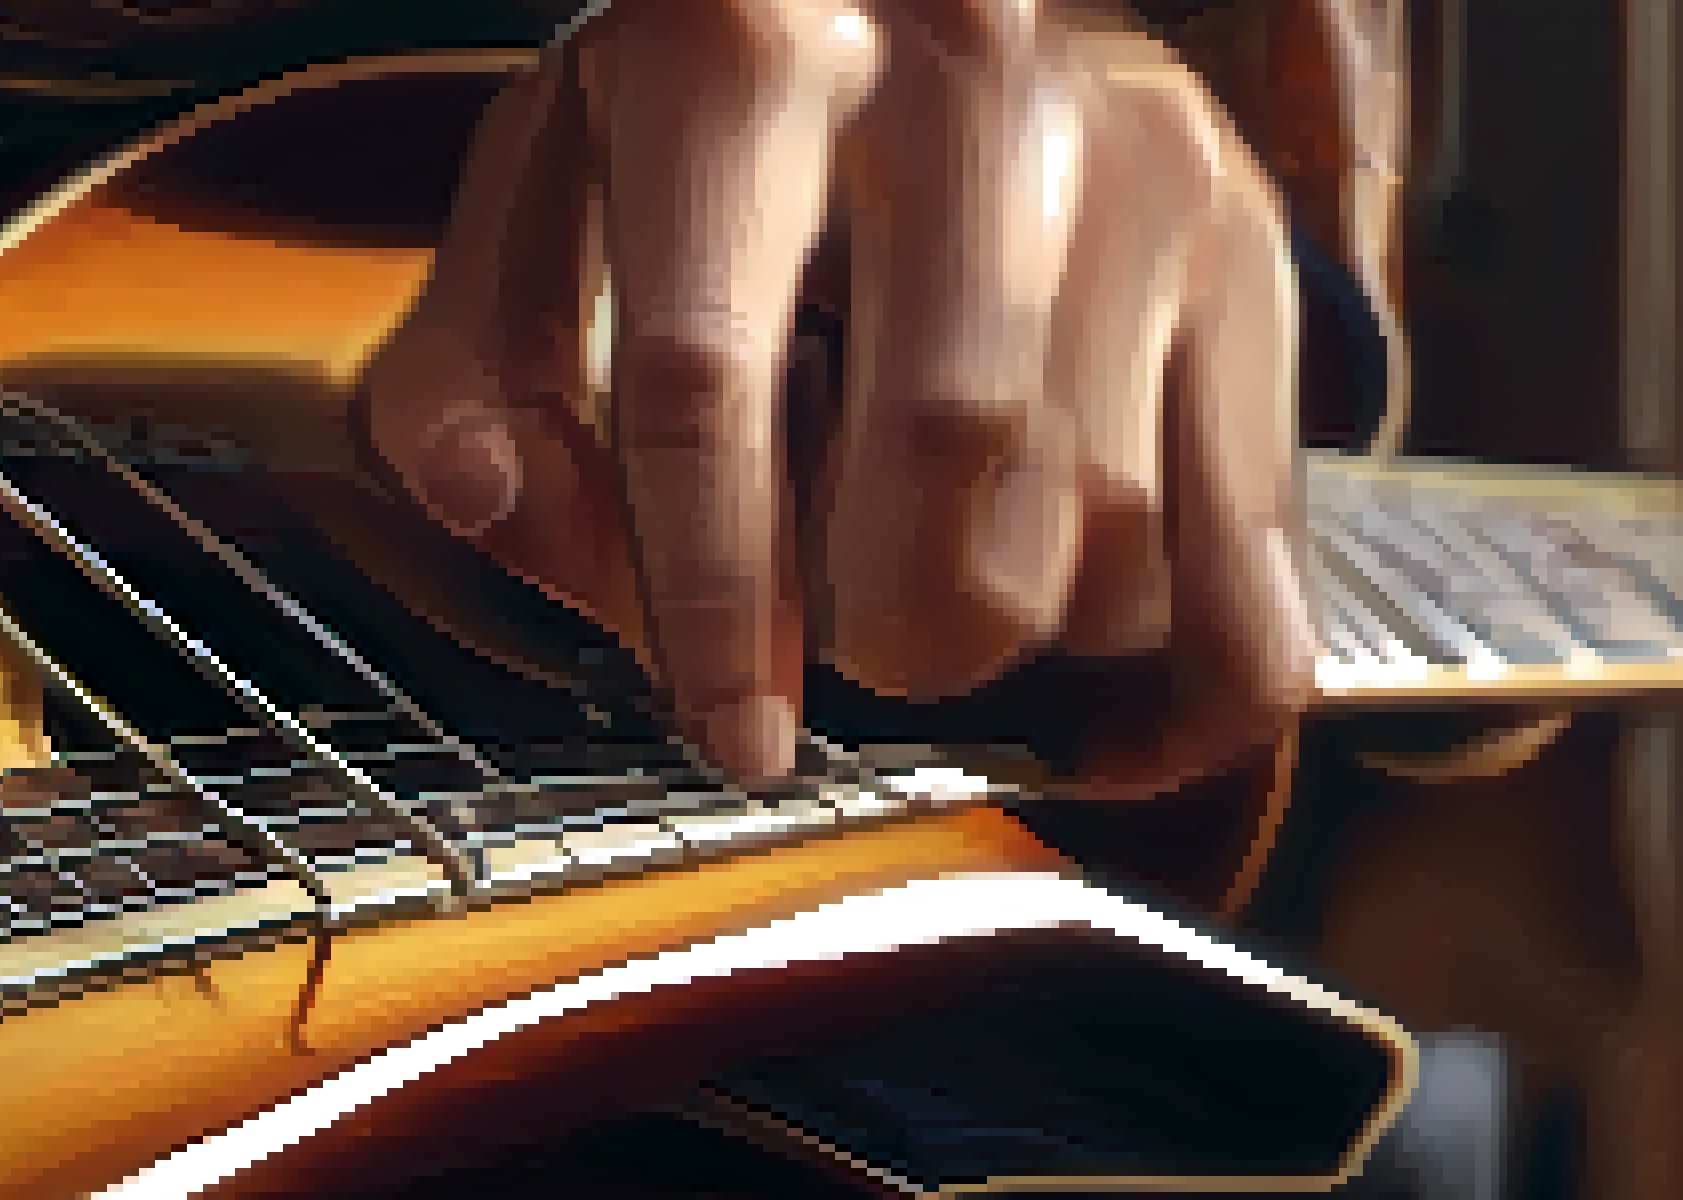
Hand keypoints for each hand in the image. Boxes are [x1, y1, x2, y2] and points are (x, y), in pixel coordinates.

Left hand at [357, 0, 1323, 798]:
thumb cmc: (707, 123)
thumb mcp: (546, 195)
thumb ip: (475, 360)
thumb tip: (486, 500)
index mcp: (739, 57)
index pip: (707, 376)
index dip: (711, 594)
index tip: (732, 733)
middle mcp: (961, 75)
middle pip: (946, 446)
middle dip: (885, 621)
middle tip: (848, 648)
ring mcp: (1133, 150)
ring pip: (1108, 506)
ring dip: (1016, 633)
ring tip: (944, 606)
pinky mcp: (1247, 231)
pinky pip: (1254, 536)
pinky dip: (1193, 681)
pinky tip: (1109, 715)